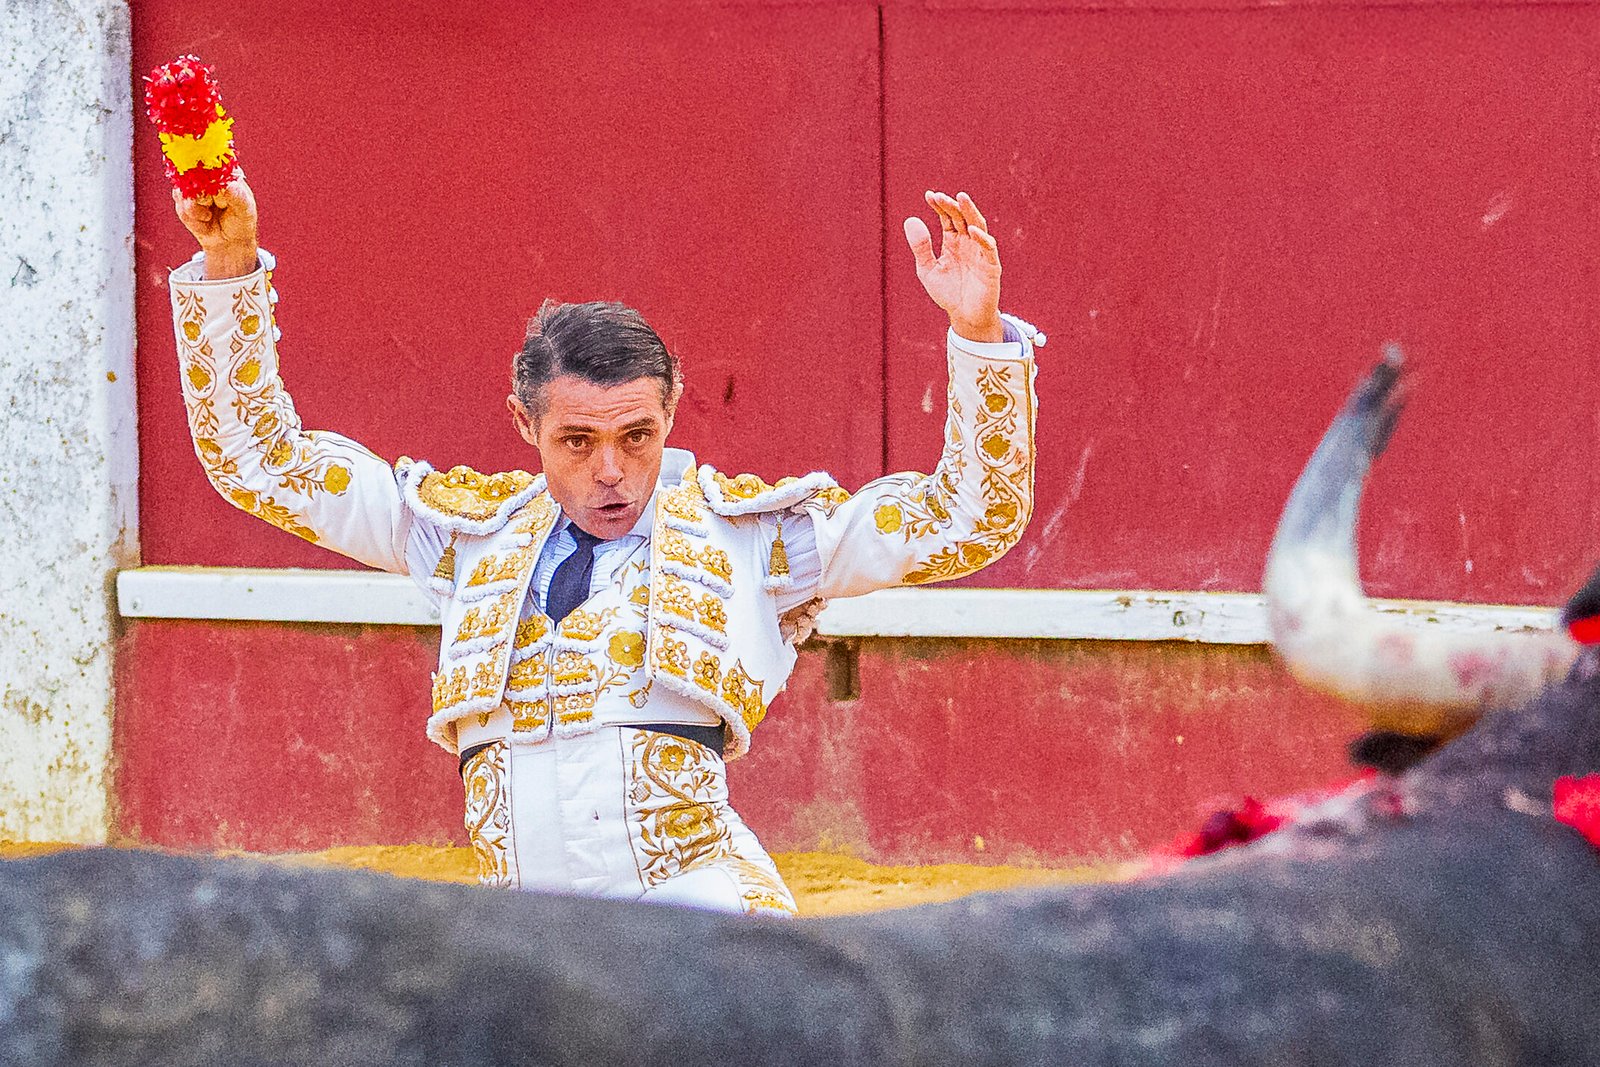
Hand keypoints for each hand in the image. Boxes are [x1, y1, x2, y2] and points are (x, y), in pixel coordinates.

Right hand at [173, 174, 259, 279]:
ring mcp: (192, 185)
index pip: (210, 159)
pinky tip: (204, 220)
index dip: (206, 168)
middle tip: (218, 206)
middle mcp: (206, 174)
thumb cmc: (241, 221)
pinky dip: (193, 218)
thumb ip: (238, 198)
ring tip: (210, 216)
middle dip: (202, 195)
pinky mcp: (182, 198)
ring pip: (184, 193)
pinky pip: (181, 207)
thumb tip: (229, 186)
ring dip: (197, 210)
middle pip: (191, 175)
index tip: (211, 185)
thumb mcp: (245, 211)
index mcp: (225, 171)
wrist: (229, 241)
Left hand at [904, 190, 1002, 342]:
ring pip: (978, 226)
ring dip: (970, 212)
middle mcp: (968, 243)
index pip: (947, 218)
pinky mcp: (991, 267)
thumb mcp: (927, 270)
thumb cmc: (947, 293)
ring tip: (961, 198)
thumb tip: (910, 219)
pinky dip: (982, 239)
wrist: (964, 317)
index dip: (940, 206)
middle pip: (962, 218)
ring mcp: (980, 253)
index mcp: (953, 242)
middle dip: (952, 206)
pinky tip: (971, 230)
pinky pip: (988, 249)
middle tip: (940, 196)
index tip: (929, 195)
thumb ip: (920, 247)